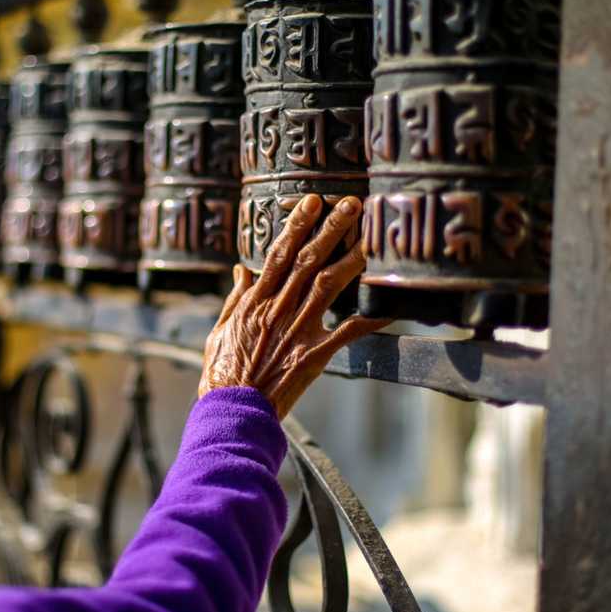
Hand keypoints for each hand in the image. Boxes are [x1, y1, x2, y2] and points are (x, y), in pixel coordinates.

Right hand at [199, 194, 389, 417]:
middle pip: (308, 260)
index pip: (278, 253)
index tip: (312, 201)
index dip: (296, 224)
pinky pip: (348, 333)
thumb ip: (234, 299)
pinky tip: (391, 306)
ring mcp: (298, 331)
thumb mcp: (219, 331)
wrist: (233, 411)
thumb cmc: (223, 374)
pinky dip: (370, 319)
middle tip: (352, 204)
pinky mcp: (314, 355)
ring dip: (351, 260)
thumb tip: (241, 270)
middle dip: (330, 229)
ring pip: (328, 286)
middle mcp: (278, 309)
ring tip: (371, 240)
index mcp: (255, 302)